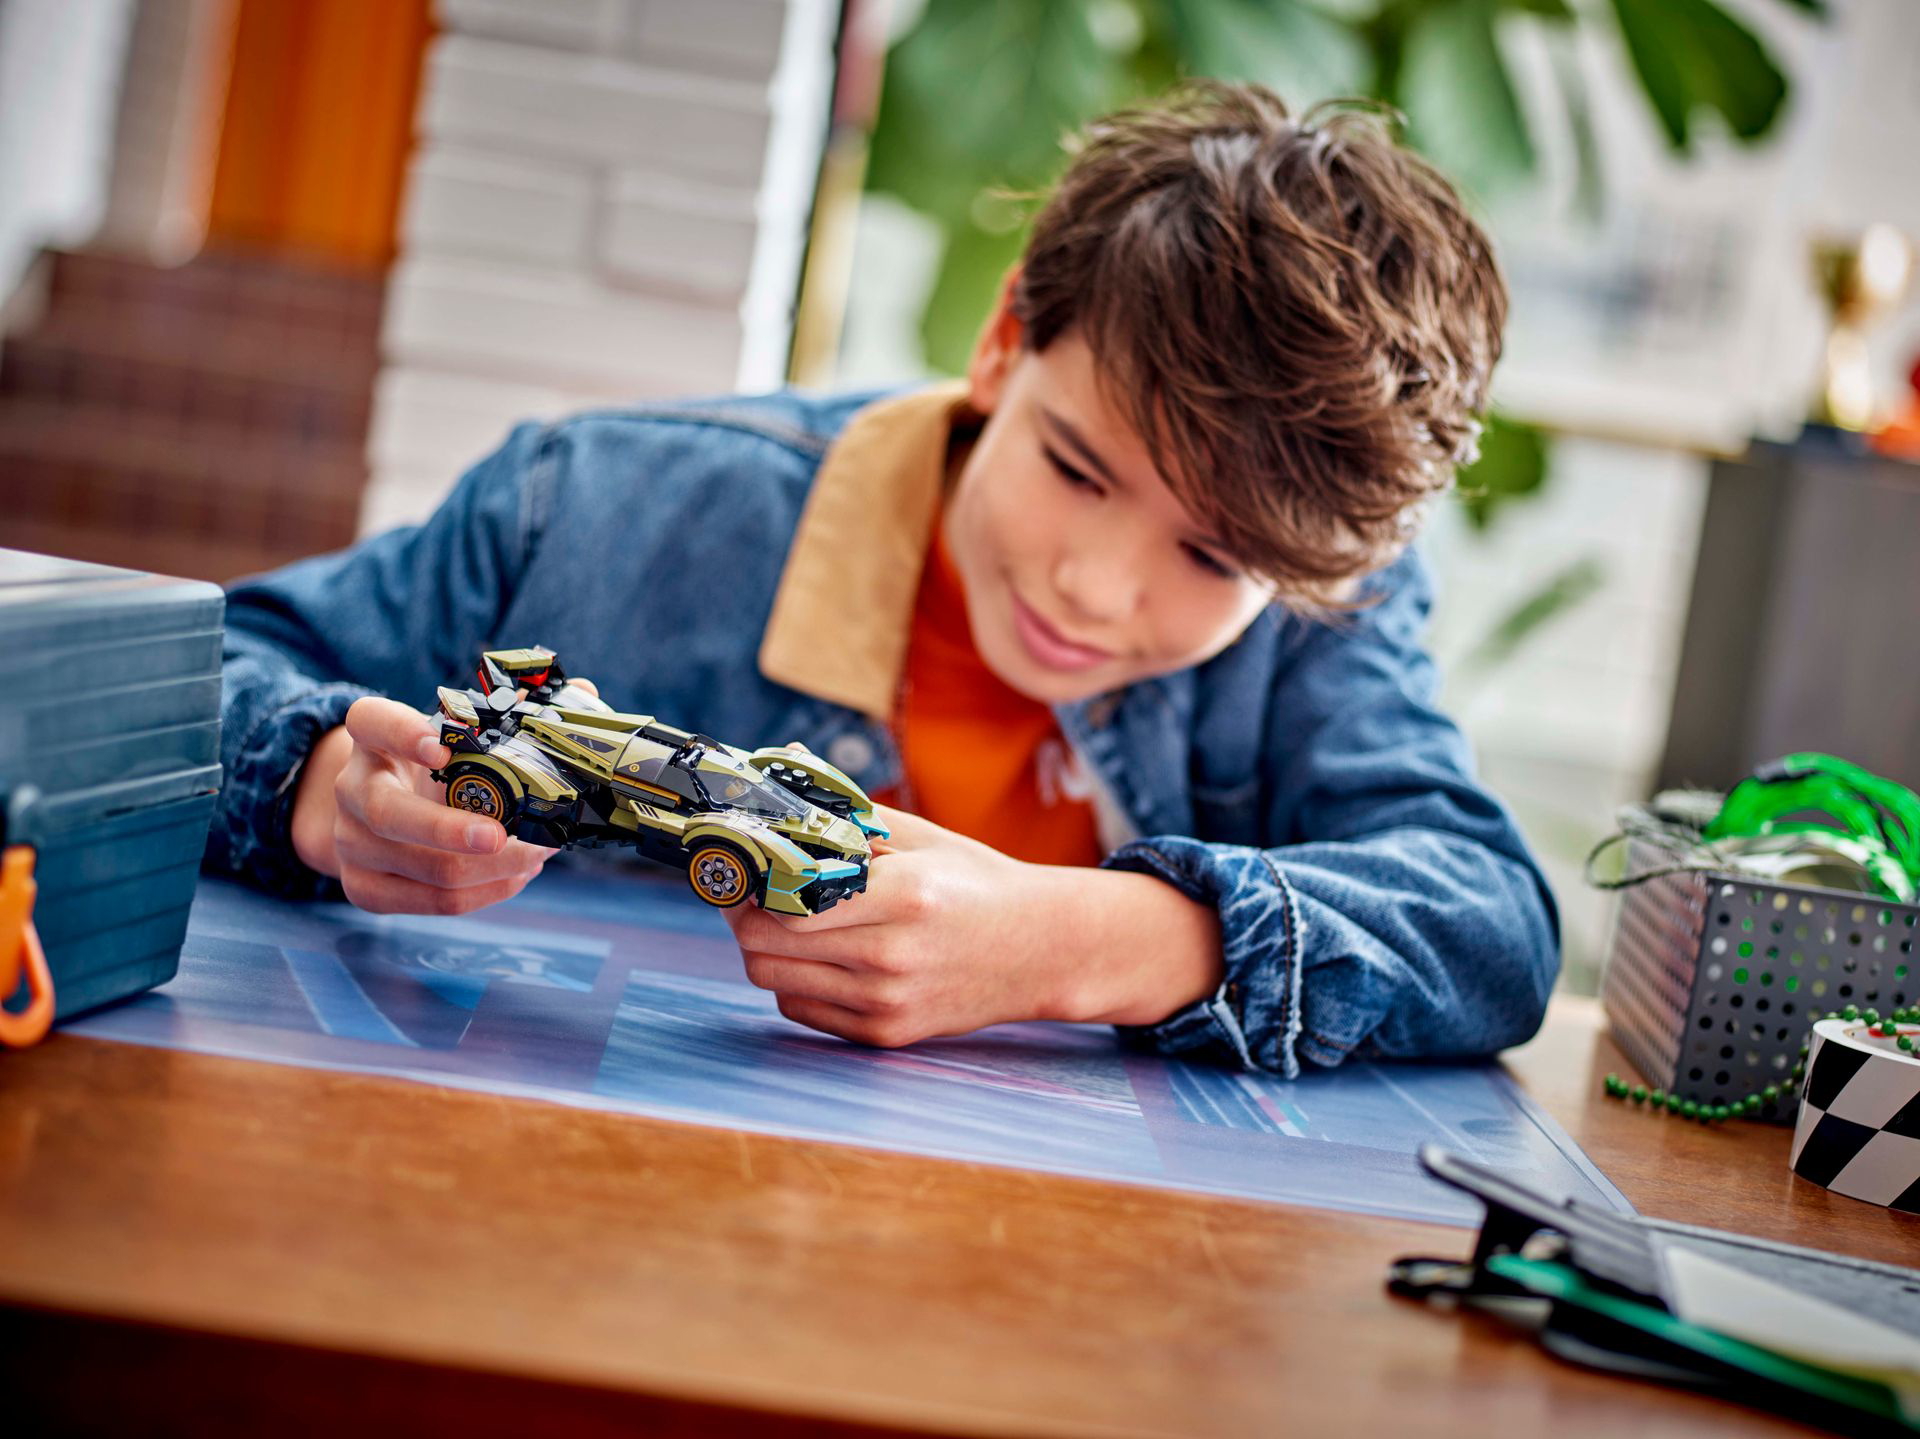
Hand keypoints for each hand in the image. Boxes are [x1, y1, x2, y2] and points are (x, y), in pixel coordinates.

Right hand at [290, 696, 553, 914]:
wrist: (380, 812)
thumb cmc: (436, 763)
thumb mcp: (459, 732)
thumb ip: (516, 714)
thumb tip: (588, 690)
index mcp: (372, 734)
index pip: (372, 722)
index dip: (402, 734)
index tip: (440, 748)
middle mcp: (351, 786)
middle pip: (387, 812)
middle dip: (448, 830)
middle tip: (502, 836)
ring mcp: (350, 841)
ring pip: (419, 867)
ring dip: (488, 868)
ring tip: (537, 855)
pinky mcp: (364, 887)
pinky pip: (429, 902)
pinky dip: (482, 892)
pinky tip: (516, 875)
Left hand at [723, 801, 1225, 1046]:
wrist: (1041, 950)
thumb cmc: (978, 886)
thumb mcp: (922, 838)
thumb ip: (847, 819)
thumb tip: (778, 794)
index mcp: (902, 895)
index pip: (783, 901)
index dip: (750, 884)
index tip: (746, 867)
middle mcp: (890, 955)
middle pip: (763, 946)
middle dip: (746, 917)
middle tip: (756, 893)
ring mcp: (886, 1002)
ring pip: (774, 980)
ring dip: (766, 948)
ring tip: (791, 922)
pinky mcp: (885, 1034)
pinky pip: (801, 1008)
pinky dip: (795, 980)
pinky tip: (822, 955)